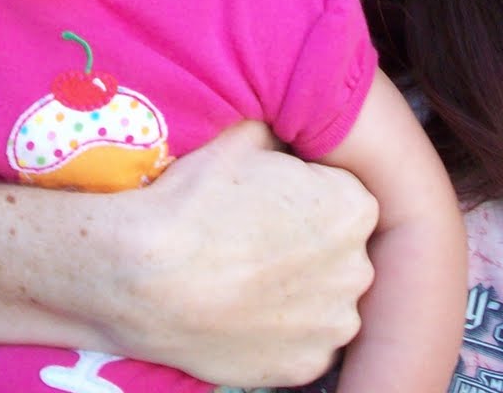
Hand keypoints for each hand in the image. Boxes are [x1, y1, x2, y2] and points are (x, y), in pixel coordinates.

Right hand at [108, 121, 378, 388]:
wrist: (144, 275)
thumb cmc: (193, 201)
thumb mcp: (242, 140)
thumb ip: (280, 137)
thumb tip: (285, 136)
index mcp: (353, 209)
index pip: (343, 200)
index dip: (305, 199)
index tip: (269, 204)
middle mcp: (357, 270)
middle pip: (340, 253)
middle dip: (309, 247)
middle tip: (255, 242)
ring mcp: (332, 324)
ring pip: (325, 303)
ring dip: (298, 294)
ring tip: (245, 280)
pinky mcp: (304, 367)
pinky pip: (302, 345)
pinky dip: (280, 334)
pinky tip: (242, 313)